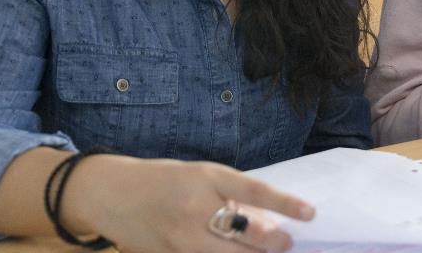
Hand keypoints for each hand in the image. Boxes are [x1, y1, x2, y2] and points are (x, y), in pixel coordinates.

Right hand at [72, 156, 313, 252]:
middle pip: (244, 232)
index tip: (310, 213)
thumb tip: (268, 222)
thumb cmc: (165, 181)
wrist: (112, 194)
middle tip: (287, 244)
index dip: (286, 204)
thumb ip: (232, 197)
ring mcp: (181, 237)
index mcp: (208, 178)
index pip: (256, 191)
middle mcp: (196, 207)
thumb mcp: (201, 177)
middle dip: (272, 242)